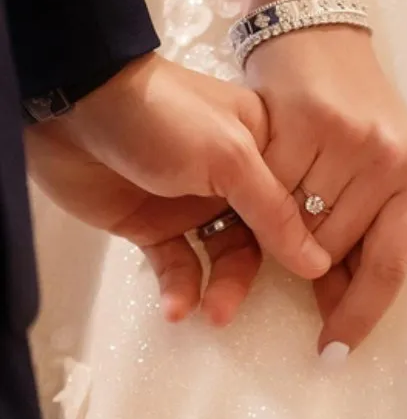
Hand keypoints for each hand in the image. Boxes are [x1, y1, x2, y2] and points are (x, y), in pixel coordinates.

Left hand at [53, 53, 330, 282]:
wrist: (70, 105)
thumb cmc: (165, 116)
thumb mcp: (232, 159)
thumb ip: (275, 213)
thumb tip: (320, 263)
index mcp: (266, 149)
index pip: (302, 203)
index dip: (313, 243)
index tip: (325, 283)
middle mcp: (236, 178)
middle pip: (265, 239)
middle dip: (262, 274)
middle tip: (260, 302)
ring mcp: (194, 203)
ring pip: (224, 257)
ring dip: (221, 287)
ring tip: (213, 313)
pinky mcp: (152, 225)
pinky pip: (177, 266)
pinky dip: (180, 289)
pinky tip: (177, 307)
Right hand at [245, 25, 406, 358]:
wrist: (319, 27)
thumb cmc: (348, 109)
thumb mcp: (373, 165)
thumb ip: (360, 228)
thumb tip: (336, 305)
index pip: (390, 266)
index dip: (359, 315)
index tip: (333, 353)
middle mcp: (391, 160)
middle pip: (333, 250)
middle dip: (305, 265)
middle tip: (284, 262)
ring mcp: (350, 139)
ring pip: (298, 222)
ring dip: (276, 230)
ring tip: (266, 214)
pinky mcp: (306, 119)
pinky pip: (269, 186)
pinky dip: (253, 195)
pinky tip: (249, 181)